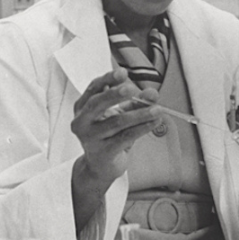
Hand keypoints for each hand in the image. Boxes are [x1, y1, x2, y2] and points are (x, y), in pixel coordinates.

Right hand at [71, 68, 161, 182]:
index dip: (108, 79)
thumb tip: (152, 94)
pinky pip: (125, 137)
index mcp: (82, 107)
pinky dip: (141, 128)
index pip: (93, 88)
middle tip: (132, 88)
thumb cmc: (108, 136)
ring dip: (139, 114)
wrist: (100, 167)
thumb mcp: (120, 115)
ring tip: (156, 109)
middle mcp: (82, 122)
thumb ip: (135, 102)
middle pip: (97, 103)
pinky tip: (153, 123)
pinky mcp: (103, 152)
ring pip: (116, 122)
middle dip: (116, 95)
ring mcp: (90, 138)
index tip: (123, 72)